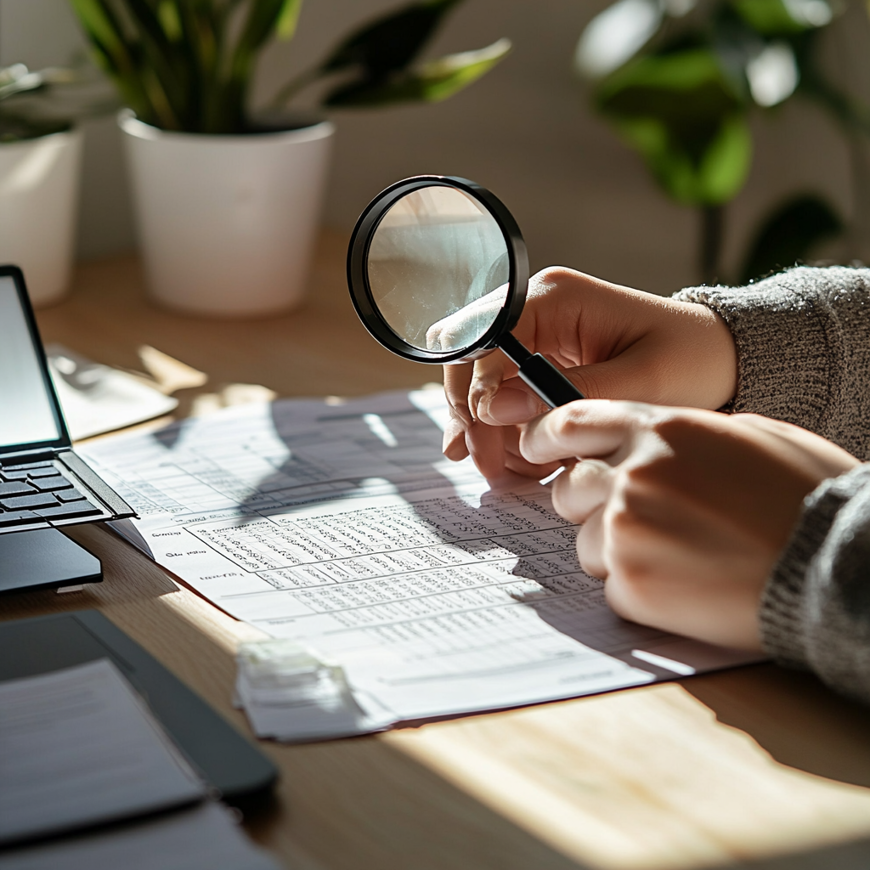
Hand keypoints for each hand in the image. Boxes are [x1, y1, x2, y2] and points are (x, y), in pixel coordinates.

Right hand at [442, 267, 737, 479]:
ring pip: (479, 382)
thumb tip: (492, 409)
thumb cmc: (690, 361)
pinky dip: (505, 433)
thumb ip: (565, 392)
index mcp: (554, 298)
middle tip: (488, 466)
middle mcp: (534, 309)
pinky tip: (522, 463)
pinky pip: (502, 397)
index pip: (482, 338)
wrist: (720, 358)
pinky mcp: (541, 361)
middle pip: (468, 358)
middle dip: (471, 415)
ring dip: (485, 430)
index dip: (475, 390)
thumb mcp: (638, 381)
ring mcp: (535, 335)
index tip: (486, 438)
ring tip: (510, 473)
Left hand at [520, 401, 859, 649]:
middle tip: (631, 519)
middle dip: (588, 505)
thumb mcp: (748, 433)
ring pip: (584, 542)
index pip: (570, 421)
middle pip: (567, 489)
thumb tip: (646, 441)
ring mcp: (626, 528)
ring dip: (616, 551)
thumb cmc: (804, 493)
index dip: (544, 436)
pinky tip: (687, 584)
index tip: (534, 448)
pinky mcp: (631, 582)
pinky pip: (610, 585)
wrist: (833, 562)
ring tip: (678, 556)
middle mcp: (633, 471)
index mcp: (659, 427)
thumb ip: (682, 432)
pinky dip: (638, 589)